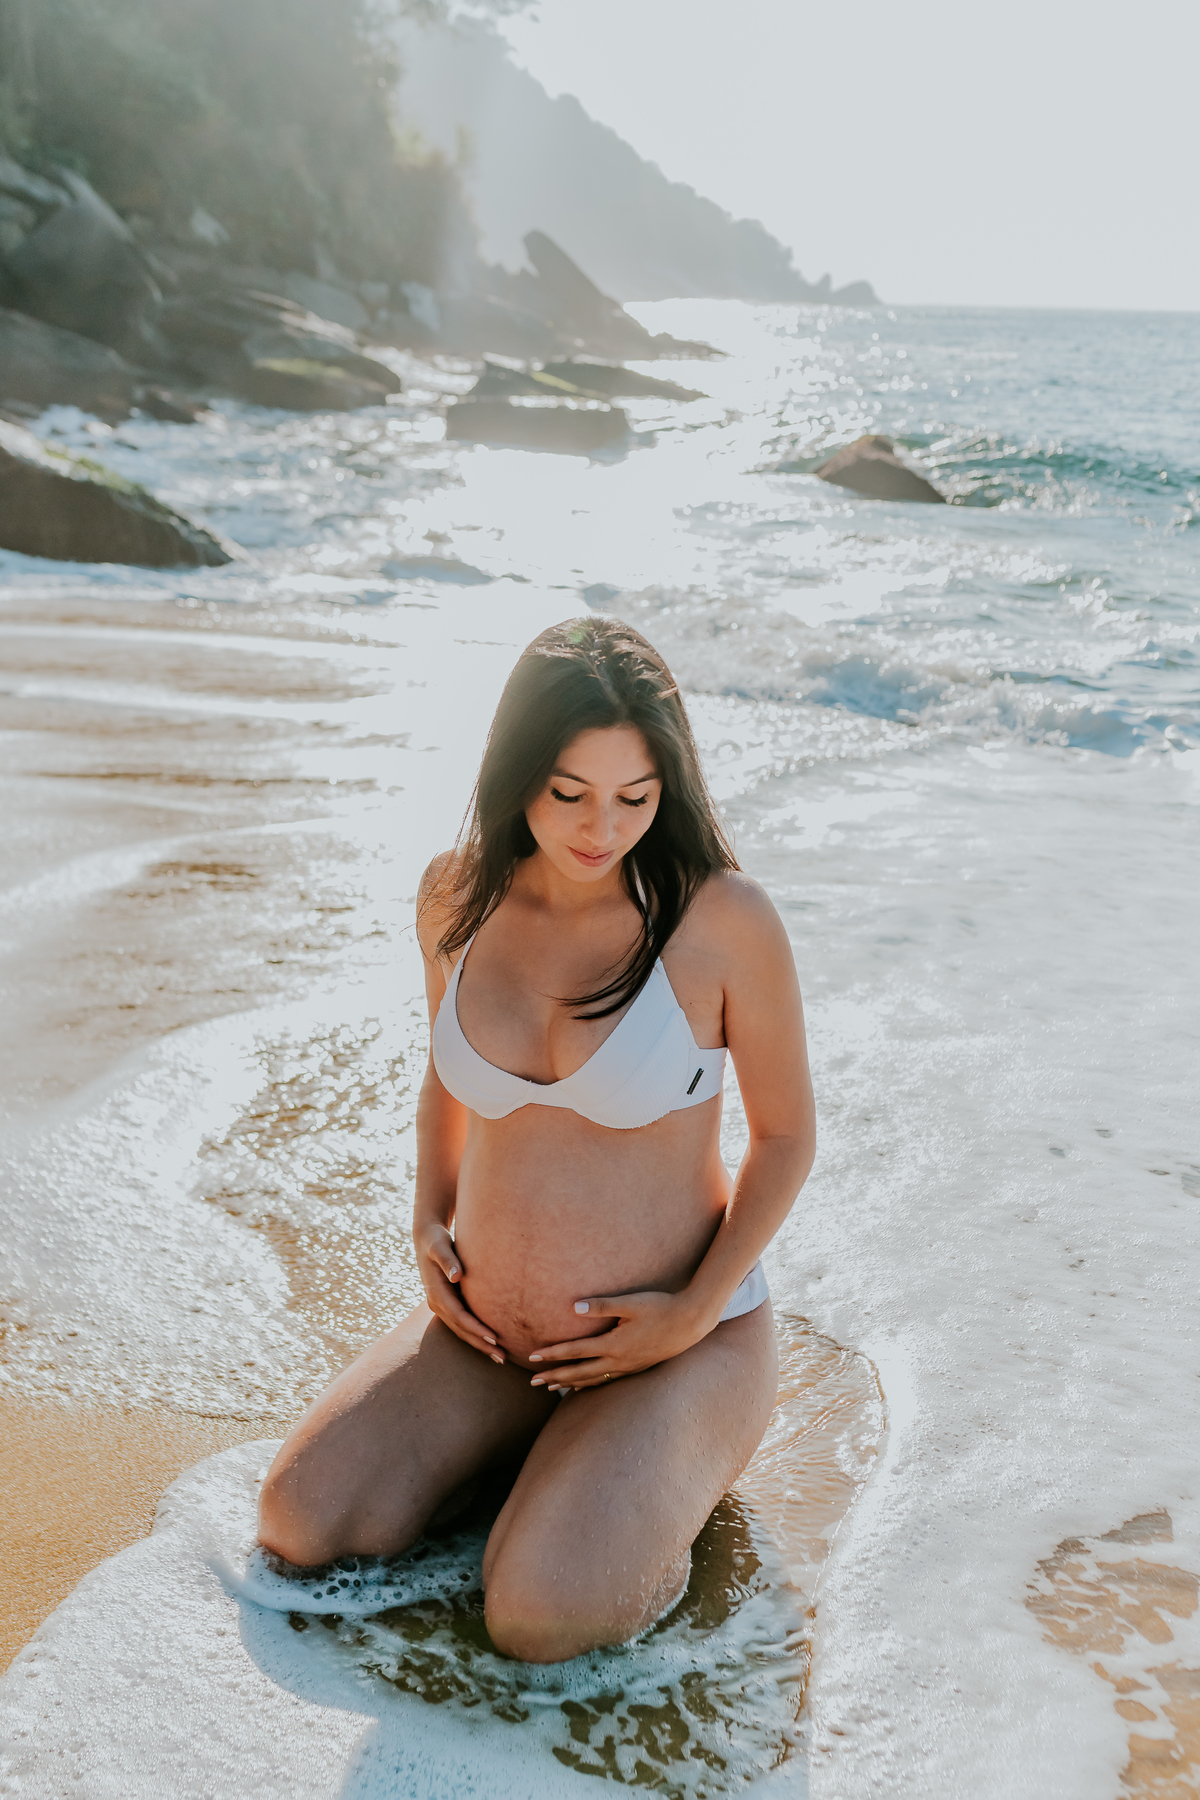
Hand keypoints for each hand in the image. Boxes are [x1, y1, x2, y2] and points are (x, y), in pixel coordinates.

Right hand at [415, 1223, 504, 1363]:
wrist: (426, 1238)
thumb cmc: (436, 1240)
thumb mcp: (440, 1246)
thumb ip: (448, 1259)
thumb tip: (456, 1276)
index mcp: (436, 1293)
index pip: (459, 1317)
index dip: (476, 1329)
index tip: (494, 1338)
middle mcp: (437, 1303)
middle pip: (461, 1330)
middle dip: (481, 1344)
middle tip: (503, 1358)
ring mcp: (441, 1306)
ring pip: (461, 1330)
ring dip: (479, 1344)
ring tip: (500, 1356)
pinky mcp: (447, 1304)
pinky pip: (462, 1324)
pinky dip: (475, 1334)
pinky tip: (490, 1340)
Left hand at [527, 1289, 711, 1391]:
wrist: (691, 1322)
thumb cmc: (661, 1307)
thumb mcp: (631, 1303)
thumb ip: (602, 1305)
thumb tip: (574, 1308)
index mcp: (614, 1345)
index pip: (575, 1352)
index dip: (552, 1355)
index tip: (533, 1358)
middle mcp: (619, 1361)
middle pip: (580, 1373)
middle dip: (555, 1377)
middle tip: (533, 1383)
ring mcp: (629, 1367)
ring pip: (593, 1380)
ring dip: (571, 1383)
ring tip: (553, 1388)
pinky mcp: (637, 1367)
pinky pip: (607, 1380)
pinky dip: (591, 1384)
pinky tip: (586, 1383)